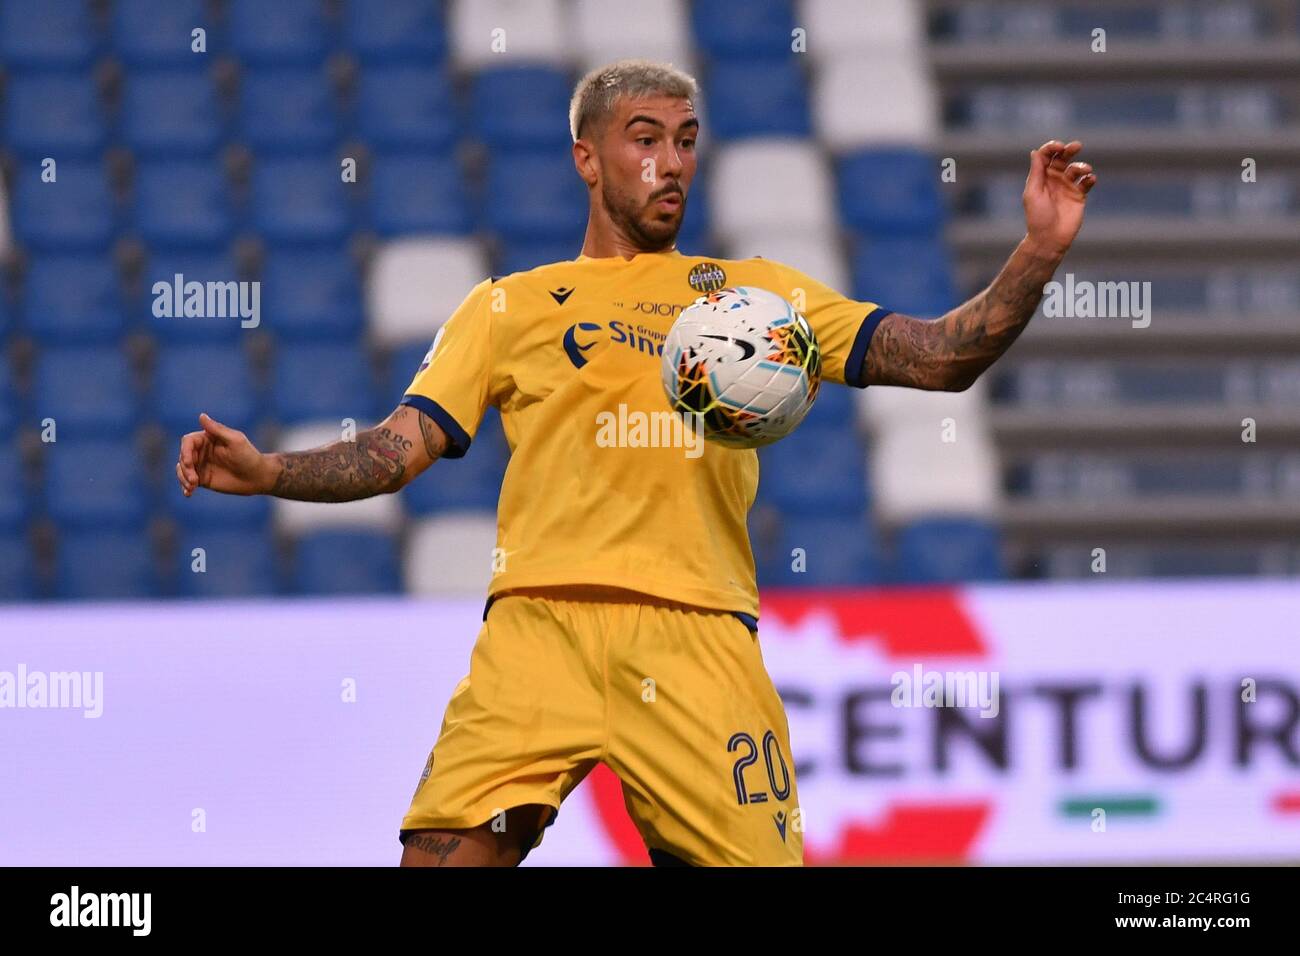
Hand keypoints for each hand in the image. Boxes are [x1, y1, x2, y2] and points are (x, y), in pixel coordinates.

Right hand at [177, 413, 275, 495]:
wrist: (257, 477)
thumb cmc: (249, 456)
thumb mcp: (235, 441)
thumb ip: (218, 429)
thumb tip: (201, 416)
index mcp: (208, 438)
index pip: (188, 442)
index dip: (184, 451)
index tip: (188, 463)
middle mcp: (202, 451)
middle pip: (183, 456)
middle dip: (185, 469)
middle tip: (194, 481)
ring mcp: (201, 465)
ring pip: (182, 469)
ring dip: (183, 478)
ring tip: (192, 488)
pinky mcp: (202, 479)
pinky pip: (187, 481)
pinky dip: (185, 487)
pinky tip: (188, 493)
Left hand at [1022, 139, 1096, 258]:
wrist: (1050, 239)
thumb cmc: (1037, 217)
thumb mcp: (1033, 192)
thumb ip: (1036, 172)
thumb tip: (1035, 151)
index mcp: (1041, 177)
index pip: (1046, 156)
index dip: (1052, 147)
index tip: (1060, 147)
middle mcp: (1054, 179)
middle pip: (1063, 157)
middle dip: (1070, 149)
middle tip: (1077, 146)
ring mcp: (1067, 187)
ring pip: (1076, 168)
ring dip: (1081, 166)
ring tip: (1085, 171)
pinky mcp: (1079, 196)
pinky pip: (1087, 182)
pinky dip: (1090, 178)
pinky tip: (1090, 179)